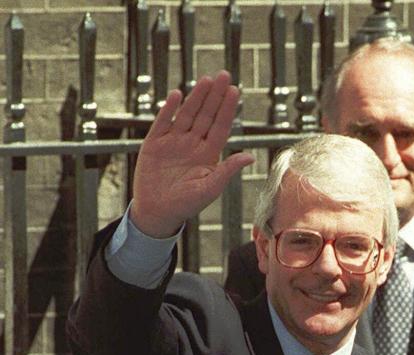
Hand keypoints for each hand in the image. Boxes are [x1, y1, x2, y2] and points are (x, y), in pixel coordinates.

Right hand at [130, 71, 254, 237]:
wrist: (159, 212)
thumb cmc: (187, 204)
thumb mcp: (210, 188)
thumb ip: (228, 170)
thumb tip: (250, 157)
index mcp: (209, 154)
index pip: (221, 126)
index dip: (227, 109)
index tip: (235, 91)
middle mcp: (193, 144)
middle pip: (206, 115)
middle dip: (215, 96)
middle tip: (224, 75)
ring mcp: (174, 142)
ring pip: (187, 114)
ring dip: (196, 97)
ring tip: (206, 80)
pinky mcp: (155, 144)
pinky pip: (163, 122)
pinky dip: (169, 109)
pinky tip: (177, 95)